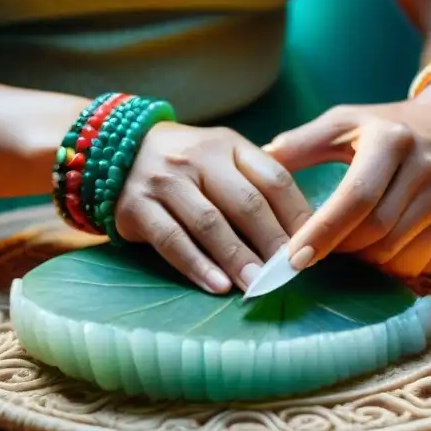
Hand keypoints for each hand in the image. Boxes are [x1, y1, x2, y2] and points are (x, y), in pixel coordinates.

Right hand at [113, 123, 312, 294]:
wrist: (117, 149)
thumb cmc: (188, 163)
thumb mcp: (223, 156)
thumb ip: (256, 182)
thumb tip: (304, 229)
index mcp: (229, 145)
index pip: (274, 178)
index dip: (298, 214)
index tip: (314, 246)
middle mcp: (198, 158)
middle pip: (246, 202)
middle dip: (272, 241)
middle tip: (289, 273)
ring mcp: (166, 181)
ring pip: (210, 223)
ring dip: (237, 257)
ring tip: (258, 285)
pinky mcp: (137, 206)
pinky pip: (171, 240)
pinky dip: (197, 265)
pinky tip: (217, 286)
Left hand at [264, 80, 430, 276]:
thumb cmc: (384, 128)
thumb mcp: (343, 122)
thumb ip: (300, 143)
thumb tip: (257, 162)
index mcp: (392, 140)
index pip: (355, 197)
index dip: (323, 232)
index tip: (293, 258)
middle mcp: (428, 169)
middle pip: (376, 232)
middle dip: (340, 249)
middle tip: (317, 249)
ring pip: (397, 254)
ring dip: (364, 259)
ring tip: (349, 243)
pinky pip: (420, 264)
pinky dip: (392, 265)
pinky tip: (380, 246)